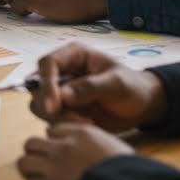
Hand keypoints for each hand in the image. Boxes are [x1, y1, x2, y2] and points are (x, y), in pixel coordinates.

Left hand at [17, 121, 133, 179]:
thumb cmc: (131, 174)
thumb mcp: (115, 148)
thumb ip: (95, 143)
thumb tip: (87, 148)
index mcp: (81, 134)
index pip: (52, 130)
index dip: (54, 142)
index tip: (58, 151)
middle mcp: (63, 147)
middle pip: (32, 143)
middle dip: (36, 153)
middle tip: (43, 164)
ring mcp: (55, 167)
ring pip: (25, 162)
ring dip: (30, 170)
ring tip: (38, 177)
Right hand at [30, 43, 167, 130]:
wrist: (142, 106)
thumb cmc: (133, 87)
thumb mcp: (117, 84)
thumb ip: (91, 87)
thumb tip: (63, 96)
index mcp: (73, 55)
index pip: (47, 63)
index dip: (46, 84)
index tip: (54, 106)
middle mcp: (62, 70)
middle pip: (37, 85)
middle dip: (50, 104)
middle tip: (75, 119)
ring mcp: (60, 90)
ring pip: (40, 103)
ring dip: (57, 117)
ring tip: (85, 122)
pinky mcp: (63, 107)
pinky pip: (51, 117)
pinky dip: (64, 124)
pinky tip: (87, 125)